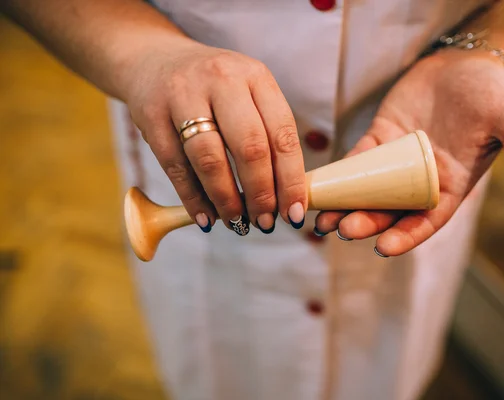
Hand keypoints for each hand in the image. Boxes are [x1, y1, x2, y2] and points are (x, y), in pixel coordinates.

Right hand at [125, 39, 305, 234]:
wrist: (153, 60)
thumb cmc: (213, 88)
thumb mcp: (247, 93)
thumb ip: (267, 133)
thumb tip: (286, 195)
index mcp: (255, 76)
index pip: (283, 134)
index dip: (291, 180)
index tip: (294, 213)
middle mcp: (222, 80)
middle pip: (250, 147)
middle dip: (261, 194)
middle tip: (265, 222)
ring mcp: (183, 95)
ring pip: (210, 159)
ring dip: (227, 200)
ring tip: (237, 222)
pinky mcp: (152, 115)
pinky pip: (176, 167)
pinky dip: (193, 199)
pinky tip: (207, 218)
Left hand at [315, 49, 503, 255]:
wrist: (467, 63)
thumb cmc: (493, 94)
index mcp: (452, 186)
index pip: (427, 220)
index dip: (406, 236)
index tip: (383, 248)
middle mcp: (421, 180)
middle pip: (390, 209)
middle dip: (366, 221)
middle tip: (341, 228)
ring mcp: (397, 161)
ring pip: (368, 190)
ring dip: (345, 205)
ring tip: (320, 219)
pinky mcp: (380, 139)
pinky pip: (356, 161)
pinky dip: (339, 175)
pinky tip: (321, 185)